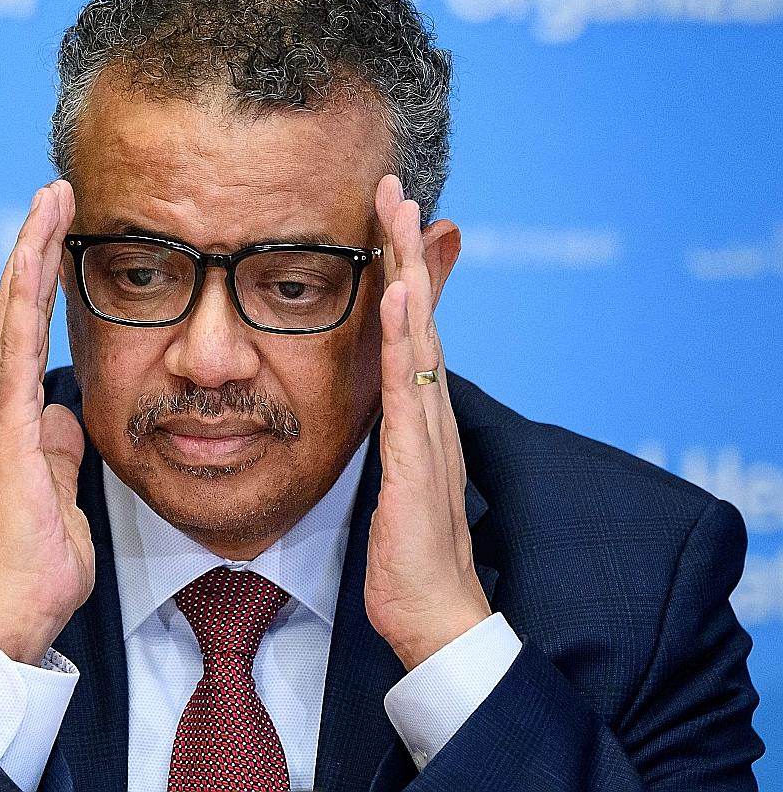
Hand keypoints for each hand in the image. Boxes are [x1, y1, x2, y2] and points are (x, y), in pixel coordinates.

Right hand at [0, 180, 93, 664]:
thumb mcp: (60, 486)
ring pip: (10, 317)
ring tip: (49, 203)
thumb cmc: (39, 556)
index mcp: (9, 416)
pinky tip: (34, 263)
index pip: (24, 330)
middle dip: (33, 245)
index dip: (39, 276)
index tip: (60, 228)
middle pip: (12, 308)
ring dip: (29, 257)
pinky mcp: (4, 432)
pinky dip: (23, 303)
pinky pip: (14, 354)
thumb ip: (59, 445)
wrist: (15, 607)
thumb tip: (65, 414)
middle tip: (55, 190)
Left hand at [364, 174, 490, 670]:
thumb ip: (384, 437)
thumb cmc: (405, 555)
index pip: (406, 325)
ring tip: (397, 214)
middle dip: (405, 248)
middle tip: (392, 186)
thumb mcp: (387, 478)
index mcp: (419, 413)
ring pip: (417, 335)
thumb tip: (370, 407)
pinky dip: (402, 337)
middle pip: (417, 312)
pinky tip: (394, 295)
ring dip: (406, 270)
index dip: (397, 268)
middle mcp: (430, 410)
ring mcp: (429, 430)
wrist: (432, 616)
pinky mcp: (419, 459)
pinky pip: (409, 386)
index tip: (382, 214)